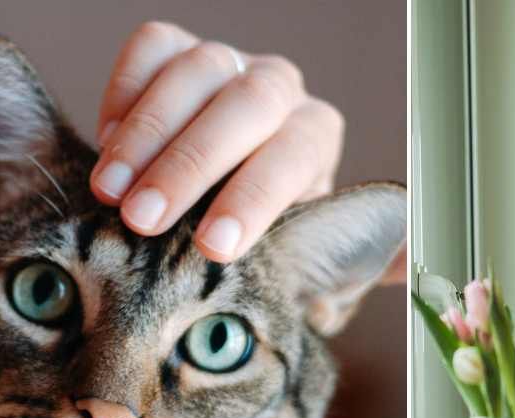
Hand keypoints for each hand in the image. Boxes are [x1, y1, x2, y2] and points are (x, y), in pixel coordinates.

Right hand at [91, 21, 342, 261]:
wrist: (213, 198)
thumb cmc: (262, 240)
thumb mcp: (311, 263)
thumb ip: (351, 269)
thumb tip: (407, 272)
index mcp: (316, 137)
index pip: (294, 156)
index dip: (254, 200)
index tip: (213, 248)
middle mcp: (280, 91)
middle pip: (247, 107)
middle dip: (190, 166)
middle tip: (143, 221)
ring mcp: (227, 62)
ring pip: (196, 73)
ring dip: (148, 136)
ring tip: (111, 193)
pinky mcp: (175, 48)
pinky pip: (152, 47)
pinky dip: (126, 91)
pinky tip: (107, 147)